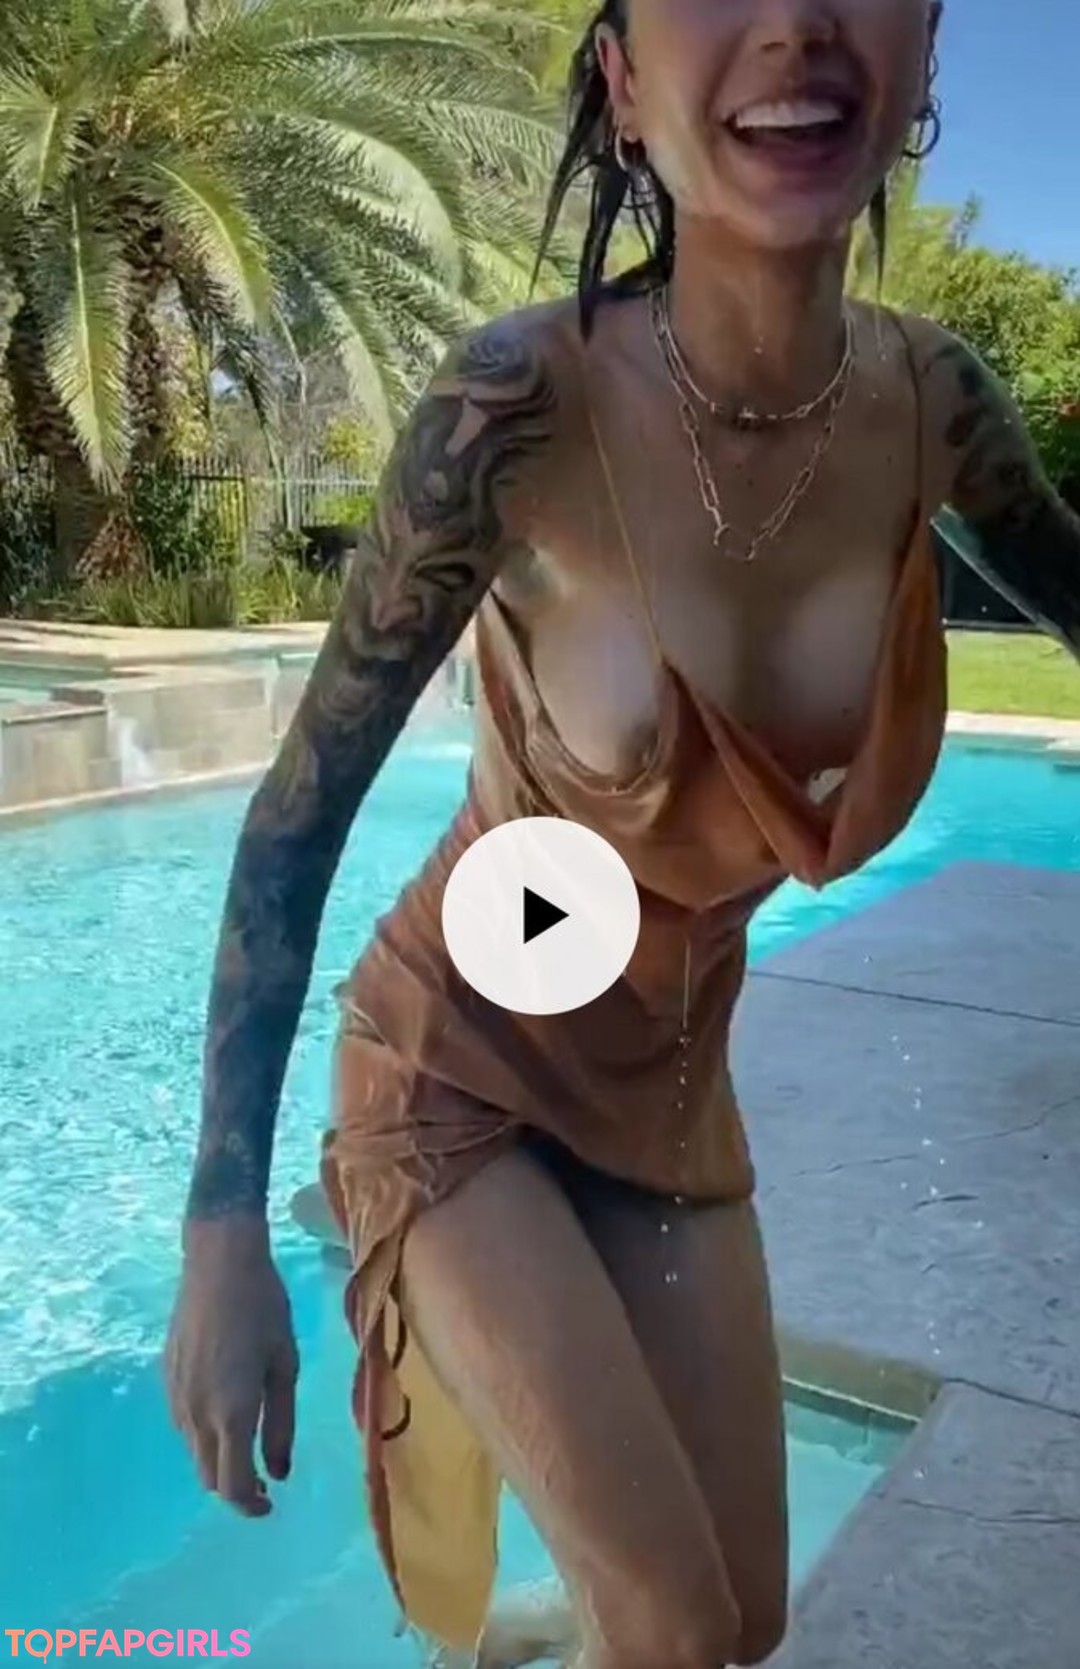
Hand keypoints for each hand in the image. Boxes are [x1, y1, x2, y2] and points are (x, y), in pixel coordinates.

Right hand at [165, 1216, 298, 1515]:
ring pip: (194, 1453)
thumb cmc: (264, 1309)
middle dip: (235, 1489)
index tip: (271, 1503)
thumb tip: (279, 1472)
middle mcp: (195, 1415)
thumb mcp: (285, 1366)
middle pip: (209, 1477)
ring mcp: (175, 1398)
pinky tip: (225, 1416)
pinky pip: (183, 1426)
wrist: (219, 1264)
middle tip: (264, 1482)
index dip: (250, 1505)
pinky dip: (204, 1437)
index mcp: (230, 1414)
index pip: (232, 1485)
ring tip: (248, 1449)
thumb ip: (281, 1424)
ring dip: (218, 1463)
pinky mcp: (166, 1380)